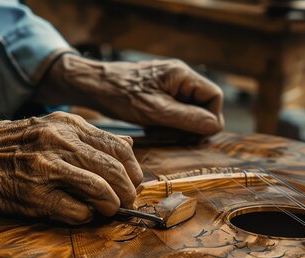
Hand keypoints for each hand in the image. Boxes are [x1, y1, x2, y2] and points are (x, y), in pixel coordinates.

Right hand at [0, 112, 142, 223]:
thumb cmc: (4, 146)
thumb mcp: (47, 127)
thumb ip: (88, 137)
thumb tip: (130, 145)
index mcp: (66, 124)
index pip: (119, 147)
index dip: (133, 169)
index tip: (134, 182)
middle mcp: (58, 142)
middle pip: (115, 170)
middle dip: (128, 191)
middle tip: (127, 202)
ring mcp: (46, 168)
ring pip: (101, 190)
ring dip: (111, 205)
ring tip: (108, 210)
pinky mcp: (34, 195)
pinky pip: (76, 211)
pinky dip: (85, 217)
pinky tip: (80, 215)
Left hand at [38, 54, 223, 134]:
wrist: (90, 85)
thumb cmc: (119, 95)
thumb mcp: (155, 111)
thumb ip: (187, 118)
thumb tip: (214, 126)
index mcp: (182, 75)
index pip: (214, 97)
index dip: (209, 119)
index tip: (193, 135)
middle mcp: (179, 77)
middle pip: (203, 105)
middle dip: (191, 125)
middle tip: (171, 136)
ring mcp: (170, 85)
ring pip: (189, 111)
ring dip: (178, 126)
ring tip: (157, 131)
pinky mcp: (159, 93)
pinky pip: (174, 111)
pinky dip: (167, 123)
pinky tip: (151, 127)